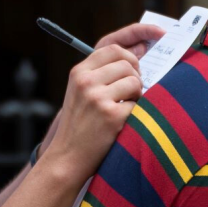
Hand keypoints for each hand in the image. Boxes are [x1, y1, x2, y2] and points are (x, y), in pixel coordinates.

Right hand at [32, 23, 164, 160]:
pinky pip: (138, 105)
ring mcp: (98, 98)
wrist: (67, 158)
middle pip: (127, 64)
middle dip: (135, 78)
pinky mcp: (111, 116)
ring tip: (125, 109)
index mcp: (79, 72)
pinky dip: (136, 115)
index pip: (113, 49)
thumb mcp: (81, 92)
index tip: (137, 67)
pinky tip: (123, 123)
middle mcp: (86, 81)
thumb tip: (140, 51)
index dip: (130, 55)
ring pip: (135, 82)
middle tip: (131, 94)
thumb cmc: (80, 125)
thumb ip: (101, 73)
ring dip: (137, 96)